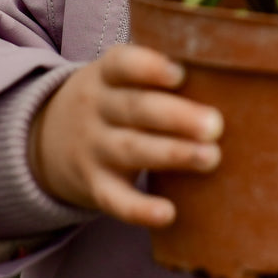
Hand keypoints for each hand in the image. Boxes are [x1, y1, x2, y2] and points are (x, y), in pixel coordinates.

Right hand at [29, 44, 223, 228]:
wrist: (46, 137)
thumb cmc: (112, 99)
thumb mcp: (119, 76)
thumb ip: (159, 69)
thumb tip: (231, 64)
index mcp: (106, 74)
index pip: (122, 64)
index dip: (148, 67)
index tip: (180, 73)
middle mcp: (98, 109)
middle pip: (135, 108)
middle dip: (176, 116)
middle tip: (216, 124)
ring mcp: (94, 148)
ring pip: (131, 150)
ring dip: (171, 154)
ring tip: (211, 157)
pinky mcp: (94, 185)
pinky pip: (114, 200)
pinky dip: (139, 210)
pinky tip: (168, 214)